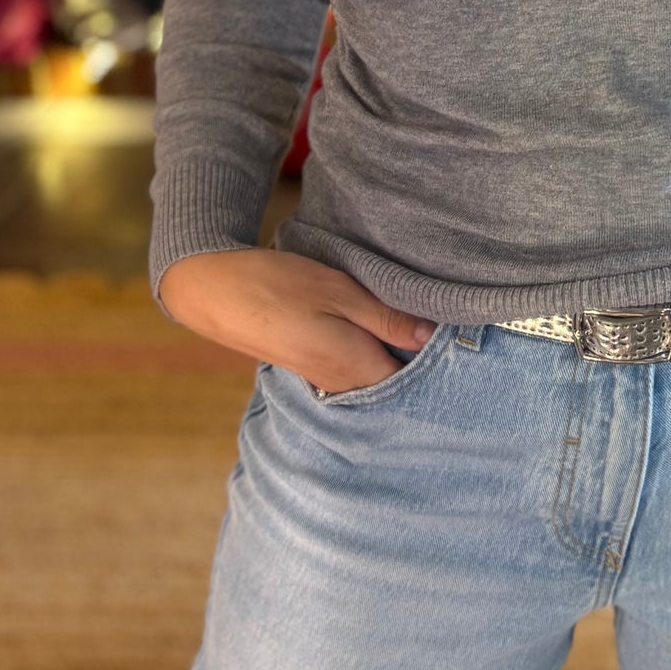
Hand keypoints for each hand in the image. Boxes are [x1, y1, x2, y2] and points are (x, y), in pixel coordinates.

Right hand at [157, 247, 435, 395]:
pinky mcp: (310, 366)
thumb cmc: (278, 285)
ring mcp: (323, 378)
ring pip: (372, 373)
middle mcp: (341, 384)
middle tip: (435, 321)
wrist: (215, 291)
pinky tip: (370, 325)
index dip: (436, 358)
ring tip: (405, 319)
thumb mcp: (340, 292)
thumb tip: (432, 336)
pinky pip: (352, 367)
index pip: (413, 380)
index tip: (455, 332)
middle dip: (415, 357)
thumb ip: (387, 318)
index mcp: (355, 368)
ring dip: (389, 351)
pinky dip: (367, 350)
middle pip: (393, 380)